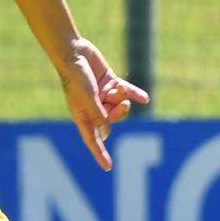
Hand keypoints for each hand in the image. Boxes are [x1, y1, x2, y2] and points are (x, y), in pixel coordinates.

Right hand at [58, 37, 146, 171]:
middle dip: (118, 113)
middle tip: (118, 101)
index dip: (100, 153)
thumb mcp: (87, 97)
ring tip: (116, 88)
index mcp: (82, 116)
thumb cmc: (75, 76)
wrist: (74, 53)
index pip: (92, 140)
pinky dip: (135, 94)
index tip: (108, 167)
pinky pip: (127, 92)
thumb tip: (107, 132)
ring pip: (119, 105)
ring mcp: (103, 96)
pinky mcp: (110, 83)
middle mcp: (93, 108)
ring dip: (121, 97)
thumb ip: (97, 114)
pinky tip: (145, 99)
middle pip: (111, 121)